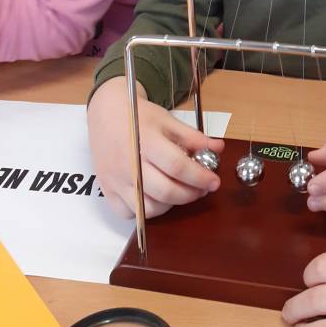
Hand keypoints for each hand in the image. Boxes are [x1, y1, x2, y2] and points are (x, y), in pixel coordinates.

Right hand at [87, 76, 224, 218]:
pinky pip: (129, 214)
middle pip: (165, 191)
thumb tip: (218, 148)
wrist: (106, 113)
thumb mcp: (168, 120)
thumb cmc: (139, 116)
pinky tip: (157, 197)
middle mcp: (129, 164)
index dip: (200, 177)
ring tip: (181, 192)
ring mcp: (116, 180)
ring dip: (171, 205)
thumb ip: (193, 137)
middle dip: (191, 194)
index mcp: (146, 142)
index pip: (177, 167)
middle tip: (202, 189)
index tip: (214, 181)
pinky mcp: (107, 190)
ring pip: (149, 208)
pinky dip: (146, 211)